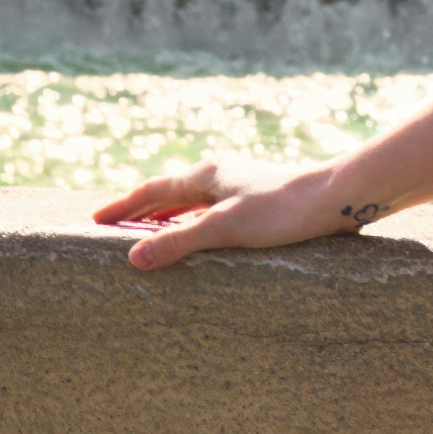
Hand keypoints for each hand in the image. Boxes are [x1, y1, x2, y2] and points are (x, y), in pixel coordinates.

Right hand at [94, 160, 384, 272]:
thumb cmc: (282, 210)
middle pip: (169, 193)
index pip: (152, 191)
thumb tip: (133, 259)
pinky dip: (194, 222)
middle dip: (141, 210)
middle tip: (115, 226)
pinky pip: (212, 210)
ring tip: (149, 232)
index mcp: (206, 174)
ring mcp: (240, 185)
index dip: (123, 207)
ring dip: (168, 216)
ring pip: (193, 201)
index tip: (96, 219)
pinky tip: (202, 236)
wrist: (336, 198)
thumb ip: (178, 243)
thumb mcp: (224, 229)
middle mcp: (220, 174)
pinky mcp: (259, 199)